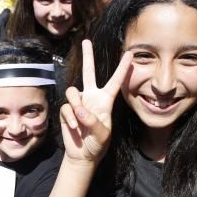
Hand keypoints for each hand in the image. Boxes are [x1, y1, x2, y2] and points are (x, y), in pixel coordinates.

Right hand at [60, 40, 132, 162]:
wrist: (83, 155)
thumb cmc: (97, 144)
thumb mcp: (102, 135)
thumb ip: (93, 121)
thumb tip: (80, 109)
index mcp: (105, 101)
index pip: (115, 82)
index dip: (122, 68)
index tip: (130, 54)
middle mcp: (91, 98)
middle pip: (89, 73)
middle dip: (88, 57)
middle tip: (86, 41)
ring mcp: (78, 103)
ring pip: (72, 92)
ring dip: (75, 105)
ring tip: (80, 120)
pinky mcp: (67, 110)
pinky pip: (66, 108)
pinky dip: (70, 118)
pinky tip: (75, 128)